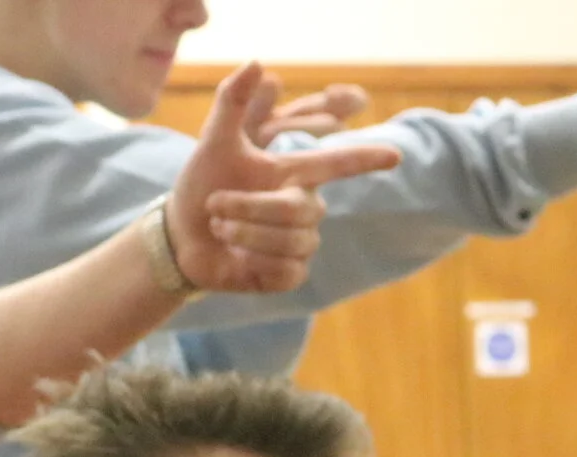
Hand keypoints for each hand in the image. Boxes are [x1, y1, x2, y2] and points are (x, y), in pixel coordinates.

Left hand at [167, 63, 401, 292]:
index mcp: (296, 173)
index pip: (339, 163)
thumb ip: (232, 102)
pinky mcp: (289, 274)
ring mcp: (300, 242)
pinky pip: (287, 272)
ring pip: (291, 241)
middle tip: (214, 206)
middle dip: (246, 207)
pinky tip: (238, 260)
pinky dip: (254, 264)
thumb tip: (256, 63)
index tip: (396, 155)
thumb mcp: (213, 143)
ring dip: (243, 234)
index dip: (366, 158)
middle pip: (294, 209)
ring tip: (220, 228)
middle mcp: (305, 206)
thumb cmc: (202, 185)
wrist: (180, 235)